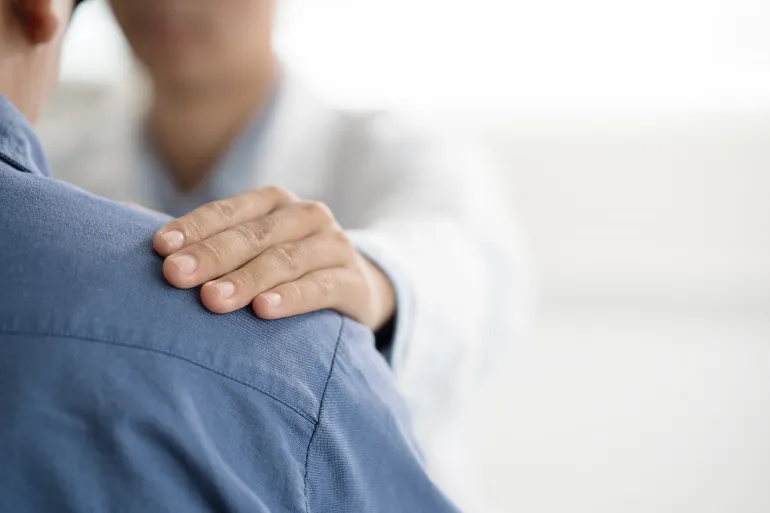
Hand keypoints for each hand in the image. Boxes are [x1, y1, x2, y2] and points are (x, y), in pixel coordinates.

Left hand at [153, 186, 395, 330]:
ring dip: (248, 279)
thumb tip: (126, 222)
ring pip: (286, 259)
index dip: (194, 229)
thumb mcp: (252, 247)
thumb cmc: (286, 267)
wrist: (356, 287)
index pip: (229, 211)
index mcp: (274, 202)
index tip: (160, 249)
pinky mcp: (354, 280)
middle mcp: (306, 215)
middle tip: (176, 277)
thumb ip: (205, 240)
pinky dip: (293, 297)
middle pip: (254, 234)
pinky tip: (265, 310)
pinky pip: (321, 287)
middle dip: (212, 255)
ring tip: (214, 300)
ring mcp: (334, 245)